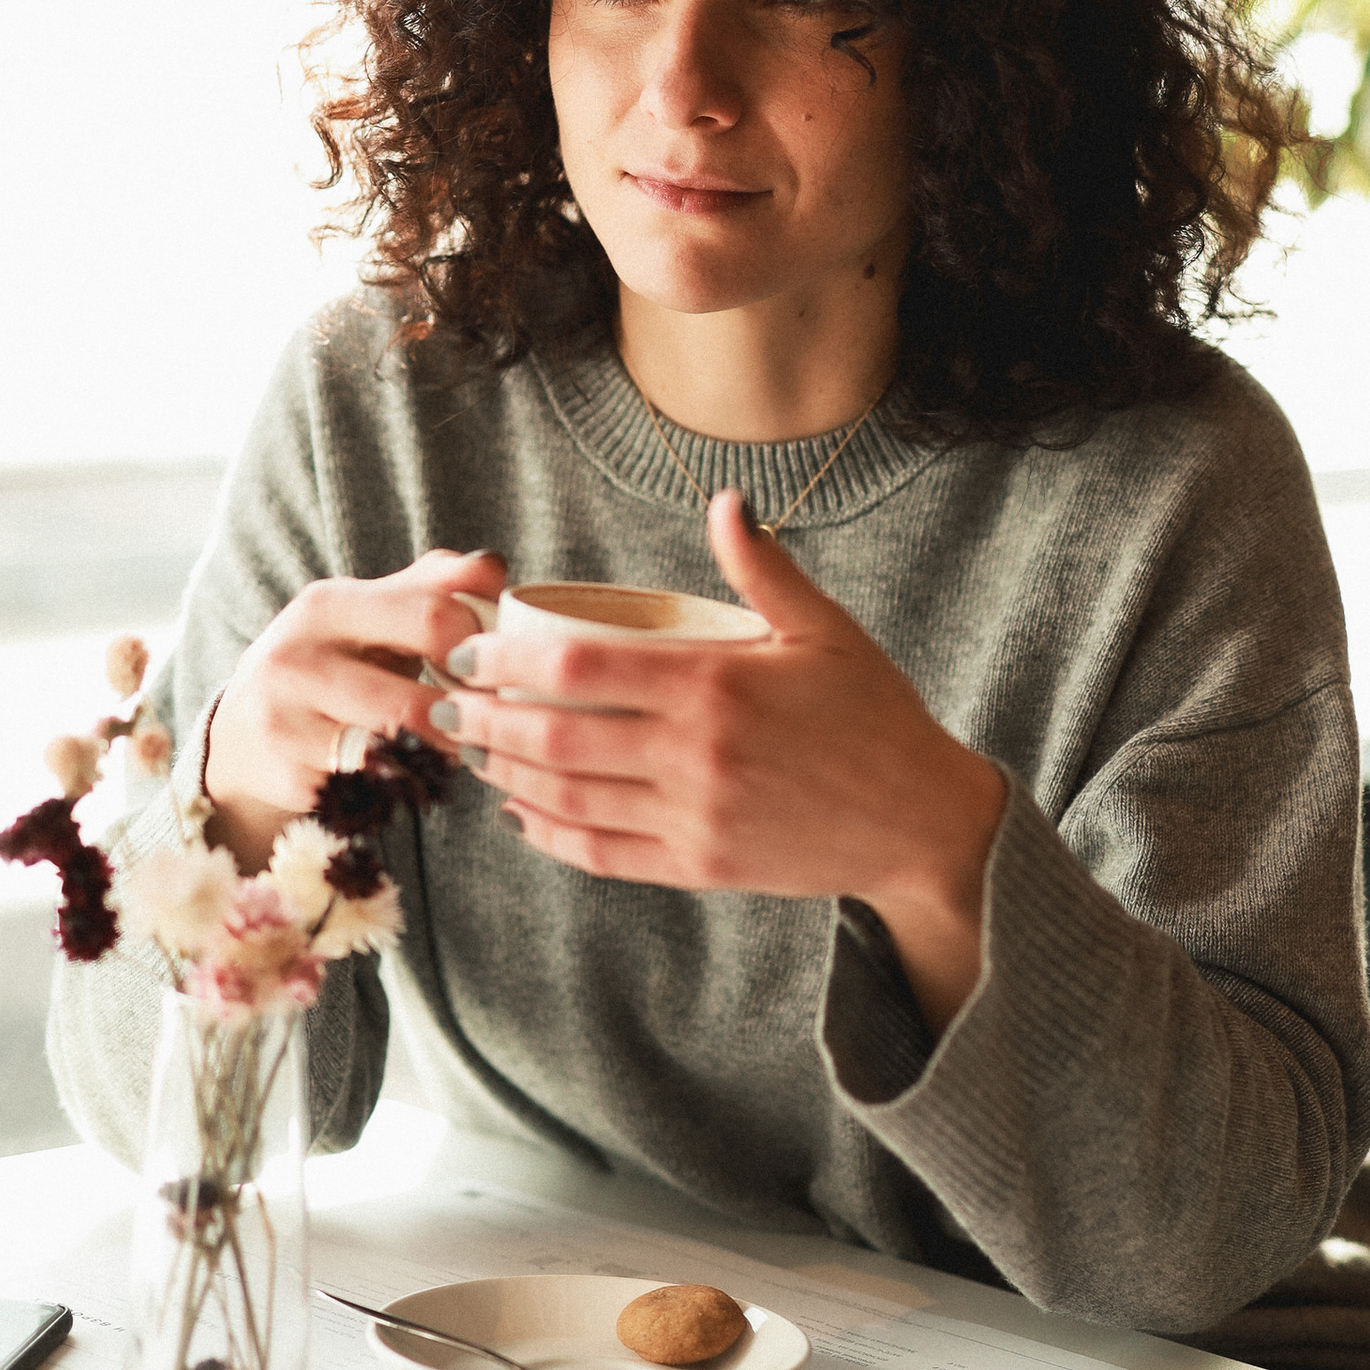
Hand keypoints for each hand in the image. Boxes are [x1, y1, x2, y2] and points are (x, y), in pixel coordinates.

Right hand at [201, 549, 506, 872]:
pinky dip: (398, 788)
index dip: (479, 649)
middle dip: (464, 721)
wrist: (241, 733)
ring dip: (438, 758)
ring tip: (460, 750)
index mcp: (325, 606)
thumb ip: (433, 586)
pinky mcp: (287, 779)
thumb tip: (493, 566)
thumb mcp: (370, 613)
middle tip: (491, 726)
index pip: (431, 617)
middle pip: (414, 703)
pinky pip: (368, 792)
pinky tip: (406, 778)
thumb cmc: (330, 662)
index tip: (495, 669)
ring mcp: (284, 725)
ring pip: (393, 754)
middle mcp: (294, 661)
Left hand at [437, 496, 1007, 1034]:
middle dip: (487, 720)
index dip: (511, 660)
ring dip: (508, 776)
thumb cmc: (875, 716)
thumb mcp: (827, 631)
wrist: (921, 820)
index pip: (580, 667)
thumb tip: (725, 503)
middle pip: (556, 738)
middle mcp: (696, 753)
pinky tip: (523, 814)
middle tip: (449, 701)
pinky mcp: (700, 866)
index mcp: (717, 684)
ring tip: (474, 751)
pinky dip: (551, 836)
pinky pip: (604, 854)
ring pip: (569, 799)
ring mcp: (695, 816)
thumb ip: (764, 570)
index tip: (475, 650)